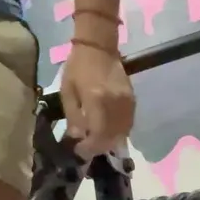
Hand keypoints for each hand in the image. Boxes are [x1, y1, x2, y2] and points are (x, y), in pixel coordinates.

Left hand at [60, 43, 134, 158]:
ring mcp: (127, 101)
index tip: (79, 153)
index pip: (97, 134)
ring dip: (109, 142)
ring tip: (95, 143)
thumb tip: (77, 138)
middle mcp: (115, 103)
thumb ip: (73, 116)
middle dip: (99, 148)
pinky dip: (118, 132)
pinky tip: (107, 133)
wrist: (98, 46)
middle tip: (86, 151)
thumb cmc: (77, 67)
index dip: (89, 148)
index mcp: (96, 99)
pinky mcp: (132, 98)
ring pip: (123, 132)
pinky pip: (128, 123)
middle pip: (112, 137)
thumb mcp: (67, 91)